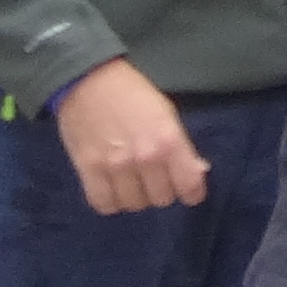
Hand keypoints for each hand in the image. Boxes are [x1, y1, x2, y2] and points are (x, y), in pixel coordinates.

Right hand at [53, 58, 207, 214]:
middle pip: (161, 198)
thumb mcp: (167, 114)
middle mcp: (144, 157)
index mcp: (168, 140)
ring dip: (137, 197)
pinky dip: (111, 202)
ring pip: (133, 205)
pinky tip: (114, 190)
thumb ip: (182, 147)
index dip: (192, 193)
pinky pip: (103, 204)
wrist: (88, 81)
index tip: (191, 193)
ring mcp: (114, 166)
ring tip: (135, 184)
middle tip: (157, 180)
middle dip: (163, 191)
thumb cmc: (133, 93)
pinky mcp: (87, 170)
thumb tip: (198, 172)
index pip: (188, 184)